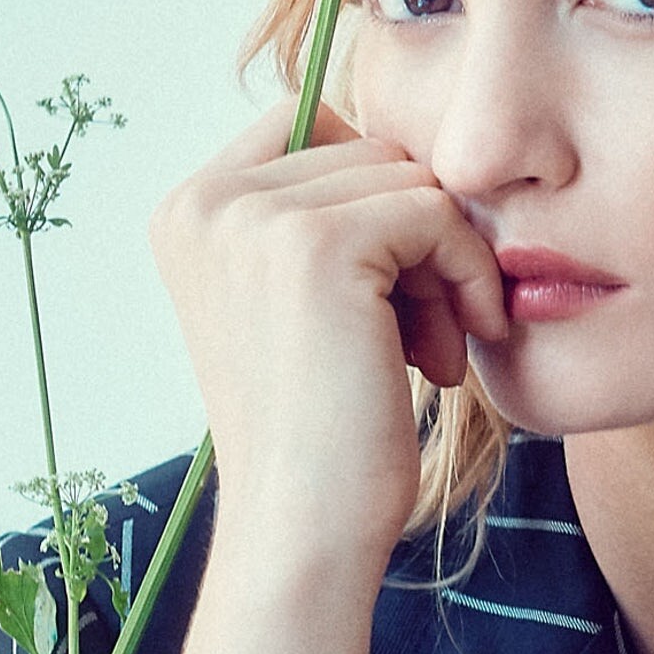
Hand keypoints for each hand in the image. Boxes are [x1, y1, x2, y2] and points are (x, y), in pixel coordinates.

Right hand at [150, 99, 506, 653]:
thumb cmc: (321, 431)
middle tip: (419, 338)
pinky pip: (435, 212)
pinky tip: (446, 353)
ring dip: (443, 264)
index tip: (392, 291)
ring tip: (425, 351)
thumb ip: (323, 216)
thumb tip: (407, 143)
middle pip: (369, 149)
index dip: (375, 198)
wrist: (303, 530)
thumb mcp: (301, 303)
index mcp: (187, 209)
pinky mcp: (314, 244)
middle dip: (415, 240)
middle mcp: (203, 201)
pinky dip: (465, 277)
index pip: (313, 124)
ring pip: (409, 179)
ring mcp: (250, 217)